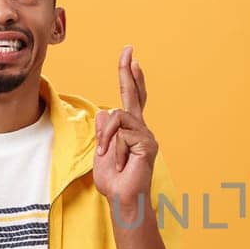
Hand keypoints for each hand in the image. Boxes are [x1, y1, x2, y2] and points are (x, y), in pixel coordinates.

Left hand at [94, 46, 158, 210]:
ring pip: (118, 118)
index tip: (131, 58)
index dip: (130, 78)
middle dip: (129, 72)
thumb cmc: (114, 182)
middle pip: (135, 95)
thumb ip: (104, 133)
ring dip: (107, 138)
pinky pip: (122, 134)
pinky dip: (114, 148)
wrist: (122, 199)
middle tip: (128, 49)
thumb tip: (103, 113)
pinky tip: (119, 162)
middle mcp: (141, 129)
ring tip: (108, 156)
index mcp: (130, 130)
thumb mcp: (102, 154)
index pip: (131, 99)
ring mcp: (146, 136)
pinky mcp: (147, 144)